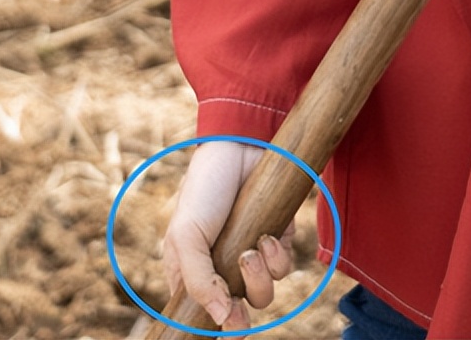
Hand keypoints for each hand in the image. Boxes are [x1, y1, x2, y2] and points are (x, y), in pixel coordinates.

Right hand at [161, 141, 295, 328]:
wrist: (238, 149)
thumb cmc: (204, 191)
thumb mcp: (186, 237)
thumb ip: (199, 282)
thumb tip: (222, 320)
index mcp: (192, 275)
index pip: (204, 316)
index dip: (217, 327)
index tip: (230, 328)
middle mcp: (222, 270)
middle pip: (241, 310)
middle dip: (246, 301)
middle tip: (242, 276)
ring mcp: (250, 254)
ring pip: (265, 291)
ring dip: (263, 275)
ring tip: (254, 247)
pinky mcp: (276, 238)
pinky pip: (284, 265)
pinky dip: (279, 256)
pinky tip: (269, 235)